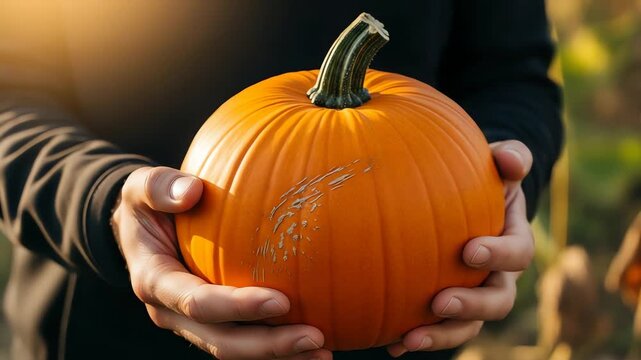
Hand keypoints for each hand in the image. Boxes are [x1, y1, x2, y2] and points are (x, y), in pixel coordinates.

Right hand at [111, 166, 330, 359]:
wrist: (139, 228)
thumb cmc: (148, 203)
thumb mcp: (142, 186)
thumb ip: (159, 187)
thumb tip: (192, 190)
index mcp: (154, 281)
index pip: (198, 303)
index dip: (238, 307)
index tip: (282, 301)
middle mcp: (171, 311)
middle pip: (221, 341)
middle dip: (268, 346)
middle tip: (315, 339)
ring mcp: (191, 321)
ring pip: (234, 348)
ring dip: (278, 354)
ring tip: (323, 352)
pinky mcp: (210, 320)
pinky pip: (243, 336)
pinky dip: (275, 342)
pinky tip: (313, 339)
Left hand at [387, 140, 533, 355]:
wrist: (460, 197)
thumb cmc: (478, 178)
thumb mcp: (496, 162)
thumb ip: (509, 156)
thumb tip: (512, 161)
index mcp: (513, 241)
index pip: (517, 253)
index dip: (498, 256)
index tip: (469, 251)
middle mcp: (498, 276)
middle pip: (498, 301)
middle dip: (471, 306)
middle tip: (440, 302)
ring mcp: (474, 295)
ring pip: (466, 326)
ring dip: (440, 335)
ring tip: (409, 338)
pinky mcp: (448, 308)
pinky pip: (435, 329)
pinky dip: (414, 337)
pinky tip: (388, 343)